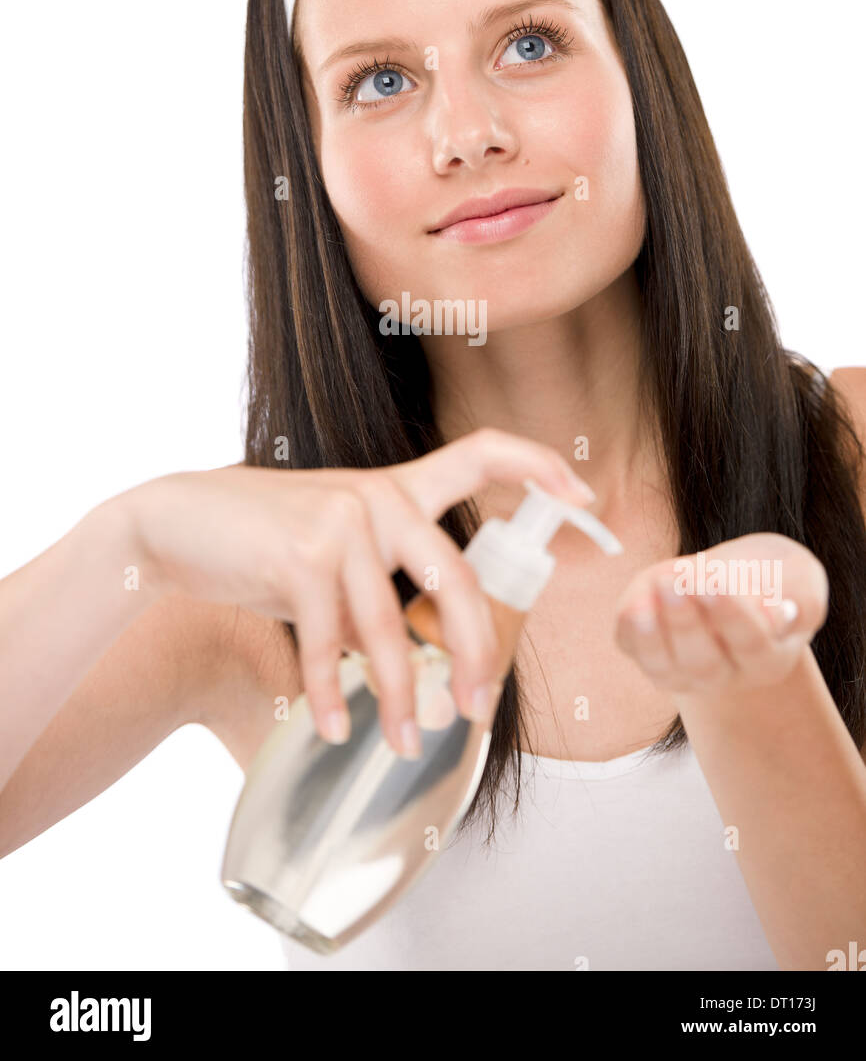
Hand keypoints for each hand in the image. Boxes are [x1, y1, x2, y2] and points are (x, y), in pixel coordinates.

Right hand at [121, 429, 592, 755]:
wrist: (176, 523)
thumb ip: (385, 580)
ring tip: (408, 743)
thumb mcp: (336, 544)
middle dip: (478, 652)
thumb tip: (429, 660)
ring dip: (403, 698)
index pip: (480, 453)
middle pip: (458, 580)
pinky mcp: (302, 556)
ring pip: (392, 629)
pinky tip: (336, 726)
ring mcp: (342, 523)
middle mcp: (379, 497)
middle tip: (480, 707)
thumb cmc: (264, 541)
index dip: (540, 469)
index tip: (585, 497)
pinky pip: (333, 645)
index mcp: (397, 487)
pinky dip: (336, 695)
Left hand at [614, 532, 828, 697]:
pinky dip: (631, 630)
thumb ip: (801, 592)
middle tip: (676, 581)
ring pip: (665, 666)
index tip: (714, 582)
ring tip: (654, 588)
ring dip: (653, 630)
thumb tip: (783, 614)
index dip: (732, 616)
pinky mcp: (648, 651)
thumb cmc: (768, 579)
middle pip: (704, 663)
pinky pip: (635, 650)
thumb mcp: (795, 573)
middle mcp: (725, 675)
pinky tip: (634, 605)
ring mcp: (683, 670)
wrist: (727, 582)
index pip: (751, 645)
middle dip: (686, 622)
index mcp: (768, 659)